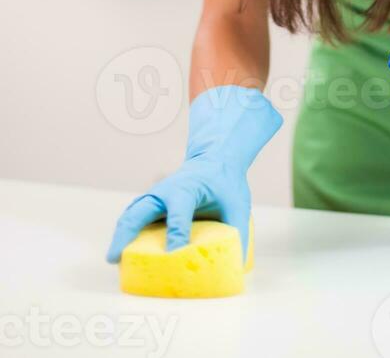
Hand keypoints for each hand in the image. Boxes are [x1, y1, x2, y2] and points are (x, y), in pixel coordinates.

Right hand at [105, 85, 282, 263]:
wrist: (215, 160)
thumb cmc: (225, 183)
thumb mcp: (238, 205)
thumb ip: (237, 232)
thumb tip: (235, 266)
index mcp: (187, 188)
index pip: (178, 213)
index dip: (176, 234)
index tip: (172, 255)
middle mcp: (165, 191)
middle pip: (139, 211)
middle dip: (126, 234)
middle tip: (115, 258)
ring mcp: (155, 196)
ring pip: (131, 214)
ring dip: (120, 235)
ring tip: (114, 259)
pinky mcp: (153, 203)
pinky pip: (134, 217)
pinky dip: (126, 233)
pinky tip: (123, 252)